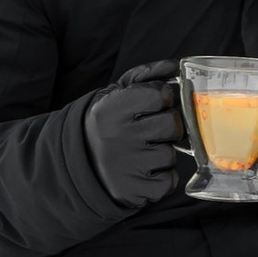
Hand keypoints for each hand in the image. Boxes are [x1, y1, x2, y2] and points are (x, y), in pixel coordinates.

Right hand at [80, 62, 189, 209]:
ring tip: (144, 152)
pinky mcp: (135, 190)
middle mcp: (117, 137)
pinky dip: (163, 177)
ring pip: (170, 154)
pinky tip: (146, 170)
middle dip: (167, 126)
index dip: (163, 98)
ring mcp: (126, 166)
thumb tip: (177, 66)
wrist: (81, 164)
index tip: (153, 105)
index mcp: (112, 109)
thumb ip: (147, 75)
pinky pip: (169, 180)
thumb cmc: (108, 124)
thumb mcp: (117, 94)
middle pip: (172, 125)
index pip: (161, 95)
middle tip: (151, 130)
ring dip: (163, 153)